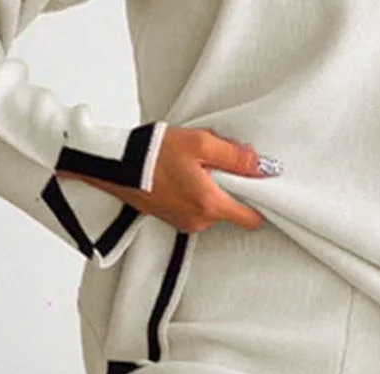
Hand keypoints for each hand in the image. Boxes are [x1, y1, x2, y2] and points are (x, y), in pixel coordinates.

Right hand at [59, 125, 275, 233]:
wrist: (116, 165)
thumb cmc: (154, 153)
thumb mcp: (200, 144)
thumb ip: (235, 157)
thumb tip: (262, 167)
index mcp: (210, 206)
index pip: (250, 219)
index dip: (259, 202)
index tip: (259, 185)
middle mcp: (200, 222)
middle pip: (231, 210)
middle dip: (230, 188)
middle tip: (218, 163)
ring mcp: (185, 223)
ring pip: (213, 208)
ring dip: (212, 189)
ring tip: (195, 167)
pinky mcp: (173, 220)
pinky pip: (195, 209)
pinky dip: (196, 193)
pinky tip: (183, 175)